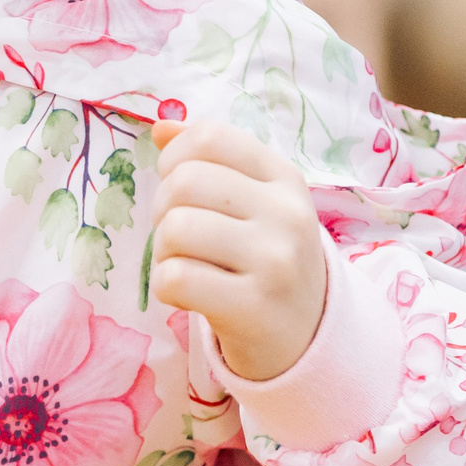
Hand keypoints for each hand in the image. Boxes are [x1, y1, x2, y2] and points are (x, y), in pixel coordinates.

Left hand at [145, 119, 326, 381]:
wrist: (306, 338)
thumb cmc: (266, 261)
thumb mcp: (254, 202)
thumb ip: (210, 160)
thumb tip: (160, 127)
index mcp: (285, 179)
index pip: (211, 137)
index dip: (175, 157)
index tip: (178, 186)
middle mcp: (287, 214)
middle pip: (185, 181)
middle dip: (163, 208)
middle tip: (177, 234)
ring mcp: (274, 261)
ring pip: (176, 229)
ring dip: (163, 250)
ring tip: (184, 264)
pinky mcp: (253, 307)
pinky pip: (175, 278)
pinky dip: (166, 286)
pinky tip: (188, 294)